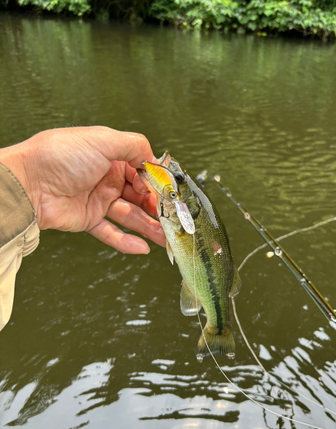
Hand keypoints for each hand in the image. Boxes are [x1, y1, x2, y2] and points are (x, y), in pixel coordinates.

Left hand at [0, 126, 165, 253]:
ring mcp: (98, 201)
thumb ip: (134, 145)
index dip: (156, 185)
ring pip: (130, 217)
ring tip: (166, 239)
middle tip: (173, 221)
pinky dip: (126, 242)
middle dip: (157, 209)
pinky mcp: (88, 220)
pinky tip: (142, 248)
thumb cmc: (61, 156)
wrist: (28, 183)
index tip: (169, 196)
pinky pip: (111, 233)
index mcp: (111, 158)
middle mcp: (106, 179)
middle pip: (139, 197)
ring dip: (149, 228)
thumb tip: (155, 158)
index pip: (142, 173)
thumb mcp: (102, 140)